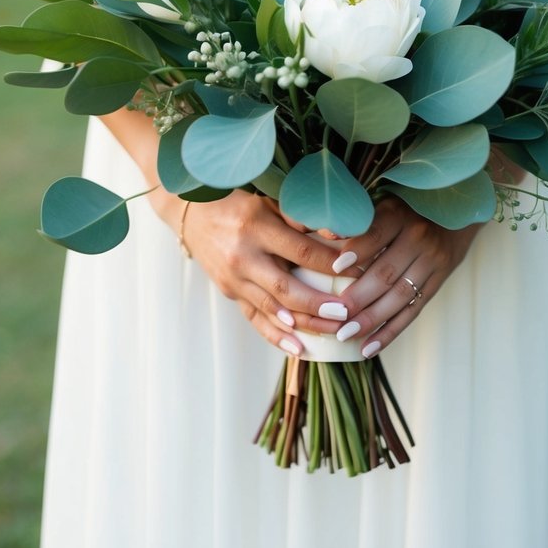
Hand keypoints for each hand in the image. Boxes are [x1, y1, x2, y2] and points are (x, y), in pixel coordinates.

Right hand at [177, 191, 352, 356]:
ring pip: (273, 309)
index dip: (329, 263)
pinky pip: (255, 319)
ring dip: (306, 324)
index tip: (356, 272)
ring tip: (335, 331)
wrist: (191, 212)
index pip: (300, 251)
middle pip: (286, 288)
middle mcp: (243, 257)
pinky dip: (277, 336)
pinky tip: (299, 348)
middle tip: (348, 312)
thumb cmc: (239, 201)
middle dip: (320, 304)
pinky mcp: (229, 293)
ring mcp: (233, 279)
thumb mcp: (268, 199)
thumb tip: (339, 232)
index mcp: (256, 227)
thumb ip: (301, 216)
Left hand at [332, 196, 481, 357]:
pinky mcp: (438, 282)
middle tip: (335, 315)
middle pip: (387, 272)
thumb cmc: (408, 207)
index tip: (335, 268)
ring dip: (372, 319)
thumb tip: (328, 235)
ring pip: (399, 296)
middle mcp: (419, 238)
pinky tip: (369, 347)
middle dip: (359, 297)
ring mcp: (432, 262)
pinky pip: (413, 311)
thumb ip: (360, 221)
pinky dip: (390, 332)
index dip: (358, 250)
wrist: (457, 211)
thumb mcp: (385, 203)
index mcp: (401, 214)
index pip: (377, 233)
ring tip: (346, 335)